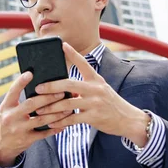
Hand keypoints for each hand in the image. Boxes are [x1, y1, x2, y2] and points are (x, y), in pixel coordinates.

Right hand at [0, 72, 72, 166]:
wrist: (3, 146)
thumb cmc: (10, 121)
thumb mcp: (7, 109)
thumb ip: (18, 99)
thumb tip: (38, 85)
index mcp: (6, 106)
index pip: (13, 91)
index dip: (21, 82)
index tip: (30, 73)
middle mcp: (11, 117)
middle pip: (31, 104)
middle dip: (48, 98)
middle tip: (61, 92)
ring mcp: (19, 129)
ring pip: (41, 119)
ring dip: (56, 113)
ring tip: (68, 108)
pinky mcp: (26, 139)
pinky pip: (44, 133)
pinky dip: (55, 128)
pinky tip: (64, 124)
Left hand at [34, 43, 149, 145]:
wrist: (129, 119)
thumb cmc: (111, 104)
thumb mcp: (102, 90)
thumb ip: (86, 87)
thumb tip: (64, 88)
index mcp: (96, 80)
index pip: (84, 63)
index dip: (73, 54)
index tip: (62, 45)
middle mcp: (96, 89)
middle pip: (69, 84)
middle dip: (51, 86)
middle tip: (38, 88)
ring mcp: (95, 103)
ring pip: (68, 103)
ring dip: (51, 107)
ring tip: (39, 110)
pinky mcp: (94, 117)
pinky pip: (72, 119)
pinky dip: (60, 121)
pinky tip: (51, 122)